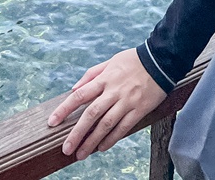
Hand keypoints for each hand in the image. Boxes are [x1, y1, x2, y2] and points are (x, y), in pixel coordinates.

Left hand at [47, 48, 166, 159]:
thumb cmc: (134, 60)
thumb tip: (74, 89)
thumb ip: (92, 74)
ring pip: (106, 125)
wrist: (161, 60)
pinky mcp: (139, 109)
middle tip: (66, 149)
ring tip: (81, 154)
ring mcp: (127, 101)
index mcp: (105, 78)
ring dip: (92, 141)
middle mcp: (114, 91)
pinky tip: (102, 148)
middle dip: (76, 133)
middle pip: (91, 114)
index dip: (64, 109)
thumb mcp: (111, 61)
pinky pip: (123, 127)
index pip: (80, 95)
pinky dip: (111, 139)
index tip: (52, 122)